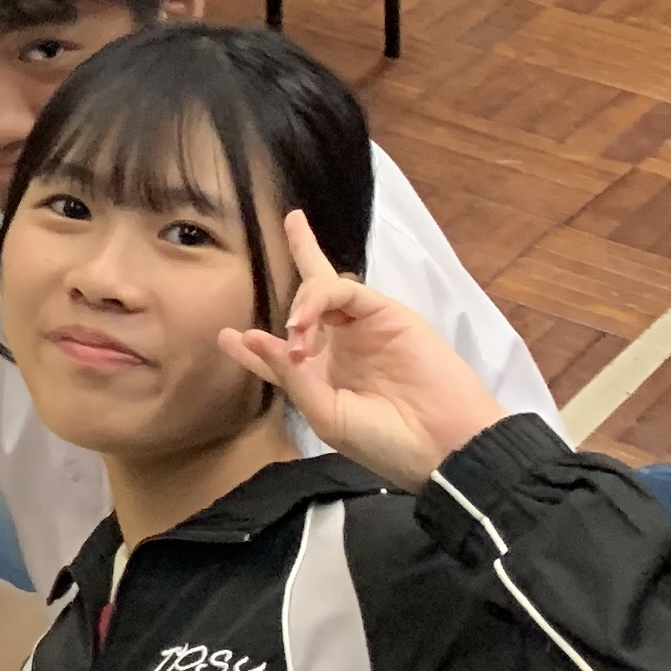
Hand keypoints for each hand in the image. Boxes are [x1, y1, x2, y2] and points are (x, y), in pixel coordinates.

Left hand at [219, 212, 512, 489]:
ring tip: (296, 340)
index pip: (282, 354)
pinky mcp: (388, 314)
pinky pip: (344, 290)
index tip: (227, 338)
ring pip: (323, 288)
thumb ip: (289, 375)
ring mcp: (366, 328)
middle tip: (290, 224)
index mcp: (326, 378)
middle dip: (300, 257)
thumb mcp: (326, 414)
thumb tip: (251, 337)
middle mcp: (344, 347)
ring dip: (300, 308)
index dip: (254, 347)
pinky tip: (303, 325)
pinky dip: (317, 299)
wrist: (444, 447)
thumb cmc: (385, 442)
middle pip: (312, 297)